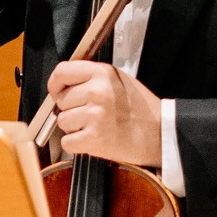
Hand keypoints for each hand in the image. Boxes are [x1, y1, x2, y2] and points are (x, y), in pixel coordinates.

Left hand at [45, 59, 163, 168]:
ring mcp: (95, 115)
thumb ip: (90, 76)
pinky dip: (77, 145)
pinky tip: (94, 139)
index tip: (60, 91)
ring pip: (62, 122)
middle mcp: (97, 91)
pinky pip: (67, 142)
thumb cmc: (139, 108)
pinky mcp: (93, 138)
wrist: (159, 134)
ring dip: (75, 128)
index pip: (61, 72)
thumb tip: (62, 82)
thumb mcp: (117, 79)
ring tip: (96, 126)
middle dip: (71, 109)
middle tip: (92, 113)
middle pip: (60, 100)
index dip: (57, 84)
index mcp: (102, 73)